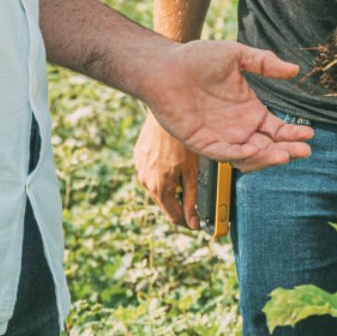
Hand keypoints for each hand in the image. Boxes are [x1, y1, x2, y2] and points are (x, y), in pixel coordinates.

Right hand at [134, 112, 200, 229]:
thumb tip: (194, 222)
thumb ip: (191, 199)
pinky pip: (151, 173)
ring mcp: (140, 169)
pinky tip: (172, 163)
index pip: (173, 217)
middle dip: (180, 204)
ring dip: (171, 188)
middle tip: (195, 199)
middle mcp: (145, 181)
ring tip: (185, 176)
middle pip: (165, 203)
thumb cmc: (182, 141)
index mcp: (160, 188)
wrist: (166, 112)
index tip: (198, 223)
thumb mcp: (192, 172)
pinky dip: (162, 174)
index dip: (188, 222)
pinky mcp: (138, 158)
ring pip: (157, 188)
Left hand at [137, 41, 314, 172]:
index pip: (277, 129)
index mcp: (250, 111)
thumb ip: (265, 63)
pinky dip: (238, 154)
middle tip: (303, 151)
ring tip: (284, 153)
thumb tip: (295, 70)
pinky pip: (222, 153)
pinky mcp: (201, 142)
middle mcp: (238, 128)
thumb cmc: (197, 58)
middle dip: (287, 150)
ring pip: (248, 156)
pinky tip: (253, 149)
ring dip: (266, 157)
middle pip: (268, 147)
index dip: (293, 134)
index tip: (310, 134)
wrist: (165, 65)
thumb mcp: (237, 56)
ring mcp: (220, 137)